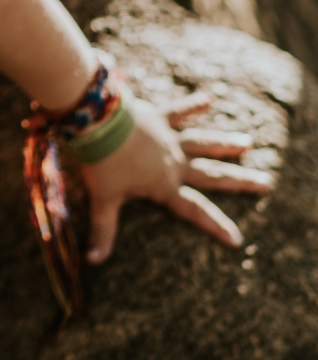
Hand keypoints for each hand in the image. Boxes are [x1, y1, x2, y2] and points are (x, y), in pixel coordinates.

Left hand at [81, 93, 272, 263]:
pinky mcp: (158, 117)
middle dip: (240, 181)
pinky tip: (209, 98)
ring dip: (225, 143)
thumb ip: (103, 231)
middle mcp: (174, 162)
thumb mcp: (103, 200)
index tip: (237, 239)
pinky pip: (179, 111)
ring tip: (247, 143)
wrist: (97, 125)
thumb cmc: (102, 164)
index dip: (215, 226)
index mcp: (164, 185)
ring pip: (203, 142)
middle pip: (212, 174)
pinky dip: (193, 105)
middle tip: (266, 182)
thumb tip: (93, 261)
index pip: (194, 211)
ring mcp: (168, 138)